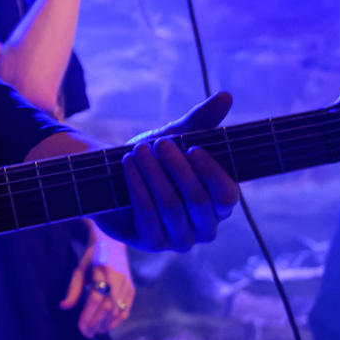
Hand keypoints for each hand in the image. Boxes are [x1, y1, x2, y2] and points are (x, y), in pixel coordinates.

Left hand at [59, 235, 133, 336]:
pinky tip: (105, 327)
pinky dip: (116, 322)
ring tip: (94, 331)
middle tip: (86, 333)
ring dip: (105, 325)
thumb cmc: (92, 258)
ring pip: (118, 310)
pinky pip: (126, 310)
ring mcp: (128, 284)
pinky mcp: (132, 290)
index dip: (88, 315)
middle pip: (108, 307)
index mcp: (102, 269)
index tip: (80, 327)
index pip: (96, 298)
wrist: (113, 245)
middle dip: (96, 323)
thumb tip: (63, 307)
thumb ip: (73, 289)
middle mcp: (118, 277)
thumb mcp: (79, 269)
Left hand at [93, 92, 239, 251]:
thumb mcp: (176, 139)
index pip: (227, 195)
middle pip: (198, 200)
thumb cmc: (153, 160)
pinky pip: (147, 214)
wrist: (112, 177)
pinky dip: (137, 187)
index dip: (212, 172)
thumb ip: (200, 123)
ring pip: (171, 207)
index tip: (193, 147)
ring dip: (153, 175)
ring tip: (138, 151)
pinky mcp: (151, 243)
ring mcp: (179, 239)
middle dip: (177, 168)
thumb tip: (226, 96)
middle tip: (159, 143)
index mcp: (219, 205)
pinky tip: (129, 166)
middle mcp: (205, 227)